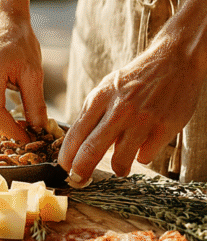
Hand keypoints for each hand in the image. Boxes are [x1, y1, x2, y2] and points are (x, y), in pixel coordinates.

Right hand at [0, 13, 47, 139]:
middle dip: (5, 133)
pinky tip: (9, 115)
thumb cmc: (20, 41)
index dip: (11, 132)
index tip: (29, 139)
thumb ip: (35, 103)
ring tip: (20, 127)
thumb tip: (40, 129)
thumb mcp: (34, 72)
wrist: (2, 19)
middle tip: (27, 136)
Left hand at [58, 33, 204, 181]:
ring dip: (118, 168)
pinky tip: (144, 144)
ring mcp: (142, 119)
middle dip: (81, 171)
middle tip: (80, 180)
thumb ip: (95, 114)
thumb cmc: (136, 78)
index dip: (67, 157)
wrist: (174, 60)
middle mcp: (119, 109)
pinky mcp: (164, 127)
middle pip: (91, 151)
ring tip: (120, 166)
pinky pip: (145, 156)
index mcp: (100, 98)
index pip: (76, 134)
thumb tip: (80, 145)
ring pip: (120, 160)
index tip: (65, 169)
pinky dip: (142, 155)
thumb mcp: (107, 88)